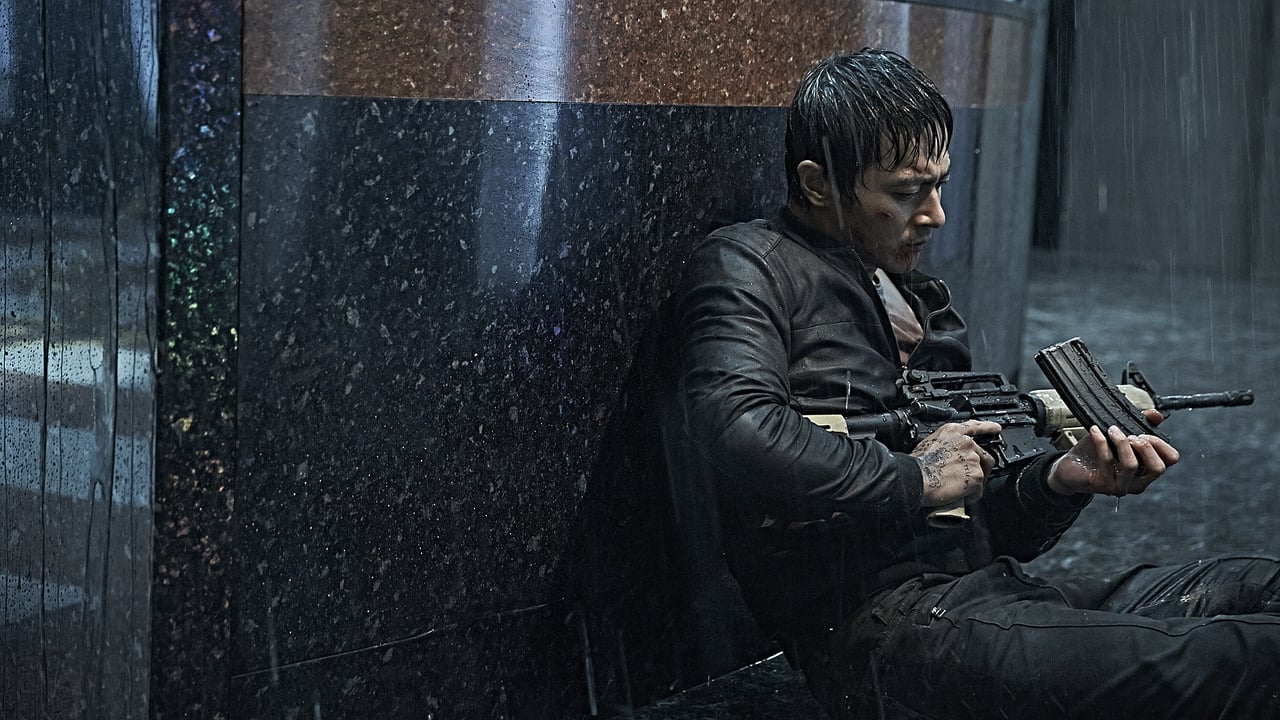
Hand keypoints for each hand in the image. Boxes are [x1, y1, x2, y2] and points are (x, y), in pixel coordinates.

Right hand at [912, 420, 1000, 507]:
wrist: (915, 477)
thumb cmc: (915, 465)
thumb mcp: (927, 445)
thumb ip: (943, 447)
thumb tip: (947, 457)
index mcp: (952, 432)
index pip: (975, 427)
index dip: (987, 428)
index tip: (996, 429)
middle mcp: (966, 442)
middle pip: (982, 455)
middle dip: (978, 467)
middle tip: (967, 479)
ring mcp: (973, 458)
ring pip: (982, 474)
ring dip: (973, 483)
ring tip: (959, 490)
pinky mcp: (977, 476)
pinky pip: (979, 489)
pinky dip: (971, 496)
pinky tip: (960, 497)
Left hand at [1048, 410, 1179, 496]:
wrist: (1069, 468)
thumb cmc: (1095, 454)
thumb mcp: (1119, 436)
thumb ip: (1139, 424)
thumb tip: (1156, 414)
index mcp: (1146, 470)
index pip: (1170, 460)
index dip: (1161, 443)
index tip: (1144, 432)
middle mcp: (1137, 481)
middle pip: (1158, 467)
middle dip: (1146, 445)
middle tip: (1130, 435)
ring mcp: (1120, 485)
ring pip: (1131, 465)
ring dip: (1122, 442)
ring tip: (1112, 431)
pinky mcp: (1102, 484)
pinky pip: (1106, 461)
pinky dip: (1101, 442)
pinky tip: (1095, 431)